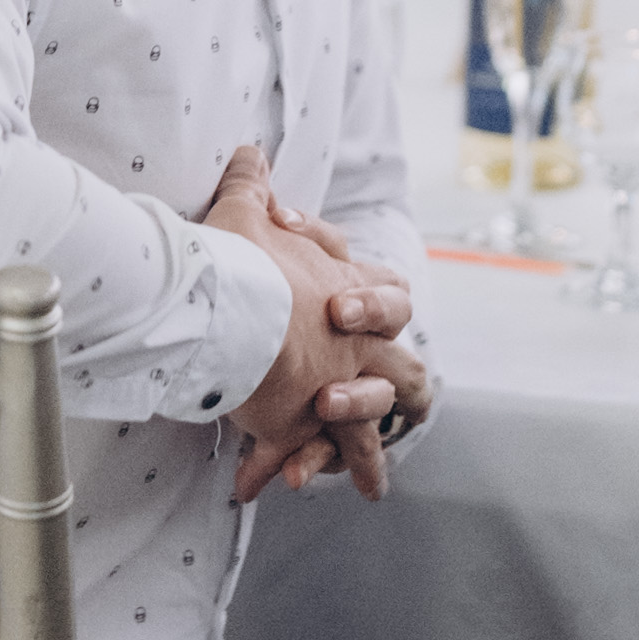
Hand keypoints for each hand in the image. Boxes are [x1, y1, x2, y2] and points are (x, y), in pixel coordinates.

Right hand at [203, 145, 428, 503]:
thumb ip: (252, 186)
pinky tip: (268, 487)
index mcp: (349, 291)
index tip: (364, 317)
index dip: (383, 306)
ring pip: (372, 426)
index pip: (390, 295)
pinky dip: (289, 470)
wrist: (227, 304)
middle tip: (412, 411)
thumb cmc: (240, 258)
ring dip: (365, 456)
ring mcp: (335, 386)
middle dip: (407, 394)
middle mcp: (354, 344)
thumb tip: (249, 152)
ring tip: (369, 484)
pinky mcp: (302, 422)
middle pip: (405, 373)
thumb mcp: (245, 212)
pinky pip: (308, 454)